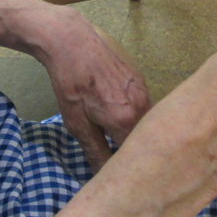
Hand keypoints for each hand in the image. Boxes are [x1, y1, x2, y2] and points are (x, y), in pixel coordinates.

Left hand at [32, 10, 150, 169]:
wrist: (72, 41)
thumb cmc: (70, 83)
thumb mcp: (77, 123)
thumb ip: (95, 151)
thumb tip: (103, 175)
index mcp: (126, 120)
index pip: (135, 156)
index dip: (124, 166)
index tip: (115, 173)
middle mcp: (143, 106)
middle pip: (144, 139)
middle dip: (132, 151)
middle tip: (113, 155)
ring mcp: (144, 91)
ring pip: (145, 123)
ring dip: (133, 132)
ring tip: (114, 135)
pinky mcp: (141, 79)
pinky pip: (144, 106)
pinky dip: (134, 116)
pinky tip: (116, 112)